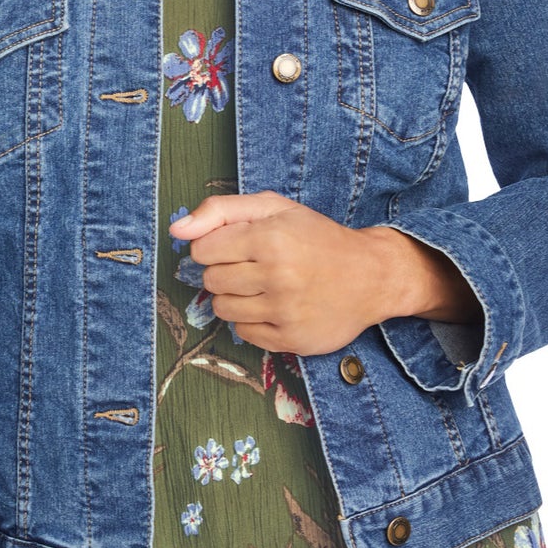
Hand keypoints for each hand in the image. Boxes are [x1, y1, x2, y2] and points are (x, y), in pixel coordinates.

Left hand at [169, 191, 479, 355]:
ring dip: (236, 298)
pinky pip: (244, 333)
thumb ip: (220, 211)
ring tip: (264, 287)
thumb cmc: (317, 237)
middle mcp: (277, 275)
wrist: (371, 276)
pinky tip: (276, 307)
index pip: (203, 249)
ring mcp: (285, 310)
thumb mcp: (274, 208)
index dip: (215, 246)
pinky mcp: (291, 340)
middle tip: (255, 266)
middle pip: (211, 281)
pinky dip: (252, 321)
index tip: (236, 246)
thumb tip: (176, 230)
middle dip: (225, 272)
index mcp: (270, 237)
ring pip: (222, 309)